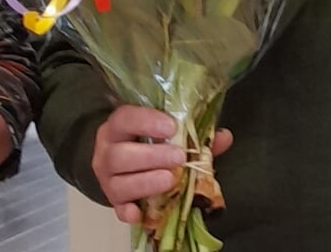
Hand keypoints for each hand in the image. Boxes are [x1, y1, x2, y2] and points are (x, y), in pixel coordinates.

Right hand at [91, 105, 233, 224]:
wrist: (120, 164)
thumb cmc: (146, 143)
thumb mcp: (164, 132)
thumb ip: (192, 133)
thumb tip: (223, 137)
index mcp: (119, 127)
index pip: (125, 118)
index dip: (146, 121)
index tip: (172, 127)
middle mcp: (107, 152)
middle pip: (120, 155)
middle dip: (150, 156)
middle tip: (178, 157)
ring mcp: (108, 180)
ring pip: (118, 183)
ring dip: (145, 182)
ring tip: (170, 179)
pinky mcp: (114, 202)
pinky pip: (118, 210)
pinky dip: (128, 212)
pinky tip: (140, 212)